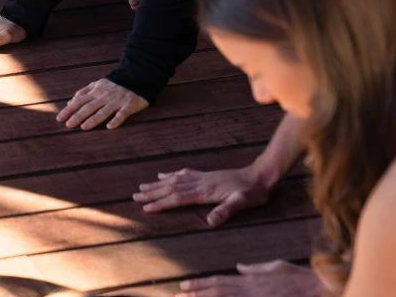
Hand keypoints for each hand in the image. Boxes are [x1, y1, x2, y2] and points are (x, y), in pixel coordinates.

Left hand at [57, 78, 149, 129]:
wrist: (137, 77)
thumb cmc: (113, 85)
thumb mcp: (97, 85)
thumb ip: (83, 93)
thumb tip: (69, 103)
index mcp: (96, 92)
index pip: (79, 101)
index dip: (69, 110)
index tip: (59, 118)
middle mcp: (104, 96)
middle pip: (89, 107)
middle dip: (78, 116)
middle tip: (68, 125)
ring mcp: (117, 101)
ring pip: (103, 111)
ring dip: (93, 119)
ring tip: (84, 127)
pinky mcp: (129, 105)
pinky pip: (122, 113)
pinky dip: (116, 120)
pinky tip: (110, 127)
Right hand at [132, 166, 271, 226]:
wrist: (260, 176)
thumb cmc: (252, 193)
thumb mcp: (242, 203)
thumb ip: (226, 210)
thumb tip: (211, 221)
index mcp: (204, 192)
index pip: (178, 198)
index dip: (161, 203)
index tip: (146, 208)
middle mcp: (199, 183)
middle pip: (170, 188)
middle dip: (152, 193)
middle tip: (134, 196)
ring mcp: (202, 177)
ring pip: (174, 180)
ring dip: (157, 184)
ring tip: (142, 186)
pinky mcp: (206, 175)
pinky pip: (183, 174)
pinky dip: (171, 175)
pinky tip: (163, 175)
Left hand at [176, 260, 322, 296]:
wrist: (319, 288)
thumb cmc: (300, 278)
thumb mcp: (276, 267)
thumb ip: (255, 269)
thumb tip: (239, 267)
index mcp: (251, 280)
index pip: (220, 281)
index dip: (201, 284)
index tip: (185, 286)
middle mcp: (249, 290)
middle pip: (217, 292)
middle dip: (196, 295)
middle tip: (178, 296)